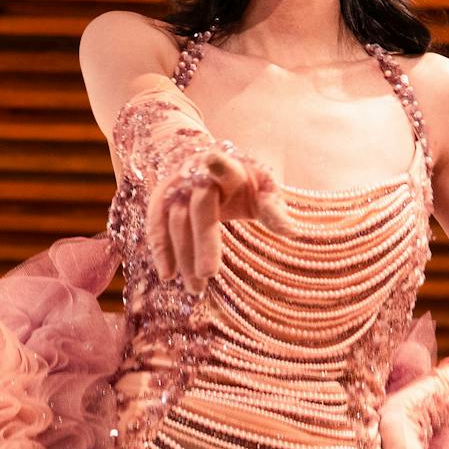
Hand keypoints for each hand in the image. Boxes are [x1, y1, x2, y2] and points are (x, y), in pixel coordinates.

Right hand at [144, 145, 295, 294]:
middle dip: (202, 241)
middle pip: (198, 206)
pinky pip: (156, 222)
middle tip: (208, 274)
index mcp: (229, 167)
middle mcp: (198, 172)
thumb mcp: (265, 189)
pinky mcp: (163, 196)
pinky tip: (168, 274)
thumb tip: (292, 232)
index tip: (213, 159)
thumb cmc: (247, 181)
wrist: (213, 160)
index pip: (224, 166)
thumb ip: (273, 209)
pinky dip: (160, 249)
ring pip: (174, 219)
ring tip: (196, 289)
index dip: (219, 164)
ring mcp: (177, 183)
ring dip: (182, 255)